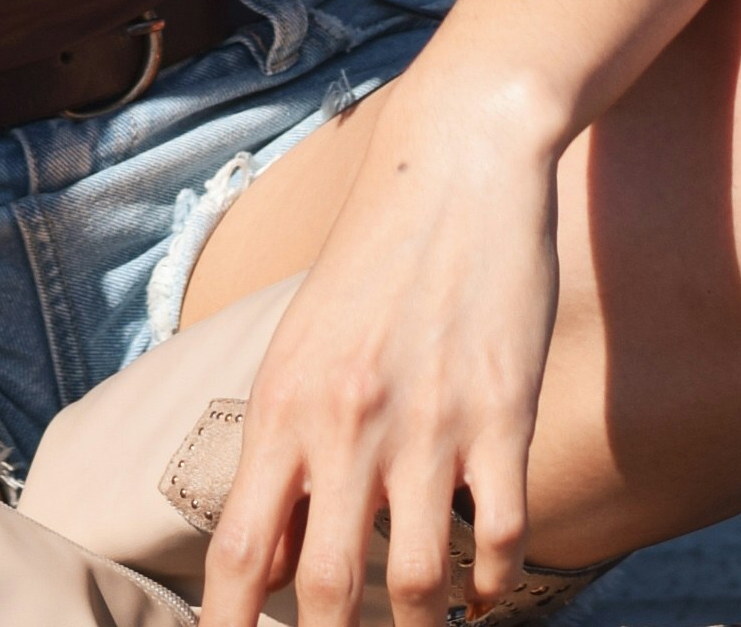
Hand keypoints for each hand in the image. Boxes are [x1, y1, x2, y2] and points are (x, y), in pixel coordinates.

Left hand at [198, 92, 561, 626]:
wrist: (455, 158)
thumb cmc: (373, 258)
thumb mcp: (303, 345)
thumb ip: (283, 452)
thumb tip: (269, 570)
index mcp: (283, 404)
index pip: (240, 553)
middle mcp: (345, 422)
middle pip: (325, 591)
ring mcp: (427, 423)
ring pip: (419, 586)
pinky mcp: (500, 414)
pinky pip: (498, 539)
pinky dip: (491, 590)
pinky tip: (481, 599)